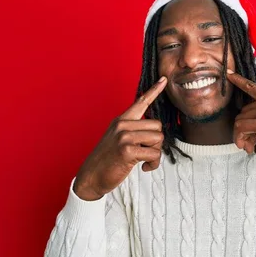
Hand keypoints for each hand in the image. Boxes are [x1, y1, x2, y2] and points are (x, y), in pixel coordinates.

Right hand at [73, 76, 166, 199]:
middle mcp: (122, 125)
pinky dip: (153, 164)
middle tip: (147, 153)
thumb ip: (133, 132)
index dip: (154, 91)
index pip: (140, 102)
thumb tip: (154, 133)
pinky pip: (154, 154)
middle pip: (157, 125)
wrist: (91, 176)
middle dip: (157, 143)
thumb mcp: (117, 140)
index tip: (164, 79)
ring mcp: (124, 136)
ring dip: (155, 154)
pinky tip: (144, 168)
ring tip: (145, 161)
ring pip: (158, 139)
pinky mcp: (127, 150)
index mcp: (121, 121)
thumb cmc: (107, 161)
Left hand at [227, 70, 255, 169]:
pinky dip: (241, 138)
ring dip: (241, 136)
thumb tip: (250, 122)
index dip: (239, 81)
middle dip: (243, 128)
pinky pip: (241, 128)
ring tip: (249, 146)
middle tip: (248, 142)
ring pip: (240, 120)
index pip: (254, 87)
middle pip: (243, 111)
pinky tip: (248, 146)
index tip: (228, 74)